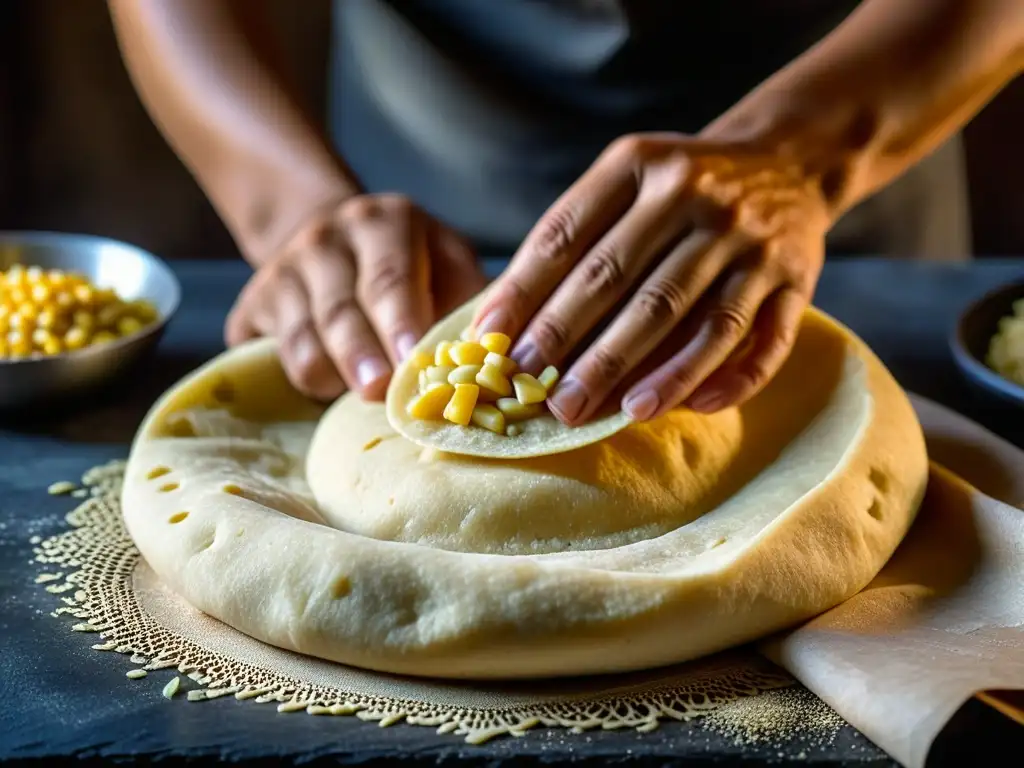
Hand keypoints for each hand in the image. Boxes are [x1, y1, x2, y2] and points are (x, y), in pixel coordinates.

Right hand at [226, 194, 485, 400]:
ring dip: (333, 376)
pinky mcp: (251, 305)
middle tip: (379, 392)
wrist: (331, 240)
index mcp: (381, 223)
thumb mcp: (448, 263)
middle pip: (340, 311)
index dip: (400, 323)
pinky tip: (331, 383)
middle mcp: (325, 239)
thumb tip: (491, 356)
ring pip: (303, 341)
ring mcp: (280, 271)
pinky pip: (274, 357)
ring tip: (366, 390)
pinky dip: (303, 379)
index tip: (413, 362)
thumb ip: (469, 301)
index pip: (389, 277)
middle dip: (361, 357)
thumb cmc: (412, 266)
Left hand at [473, 132, 829, 424]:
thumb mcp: (624, 182)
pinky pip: (763, 337)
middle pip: (620, 278)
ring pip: (690, 314)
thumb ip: (571, 238)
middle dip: (570, 341)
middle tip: (534, 392)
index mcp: (637, 163)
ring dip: (645, 370)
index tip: (489, 343)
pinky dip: (729, 377)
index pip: (566, 235)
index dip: (522, 293)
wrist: (787, 161)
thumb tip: (499, 321)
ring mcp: (749, 237)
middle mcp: (694, 193)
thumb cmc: (679, 189)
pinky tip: (696, 408)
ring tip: (603, 412)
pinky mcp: (796, 276)